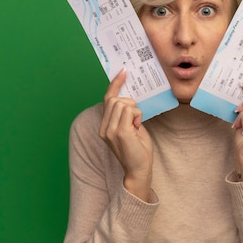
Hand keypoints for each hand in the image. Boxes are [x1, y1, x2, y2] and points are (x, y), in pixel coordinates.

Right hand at [98, 68, 152, 200]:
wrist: (139, 170)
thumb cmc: (138, 151)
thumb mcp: (131, 128)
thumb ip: (127, 116)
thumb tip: (131, 101)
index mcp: (105, 126)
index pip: (108, 99)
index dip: (115, 84)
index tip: (123, 71)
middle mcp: (104, 127)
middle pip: (116, 99)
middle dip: (130, 103)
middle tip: (136, 119)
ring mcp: (110, 130)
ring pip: (123, 103)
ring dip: (135, 111)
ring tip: (136, 126)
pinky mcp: (120, 132)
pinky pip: (130, 111)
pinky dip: (137, 116)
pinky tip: (138, 127)